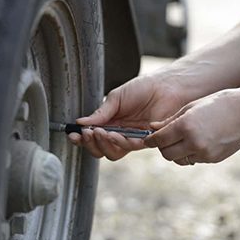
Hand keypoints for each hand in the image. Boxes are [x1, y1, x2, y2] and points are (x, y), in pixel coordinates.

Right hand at [68, 75, 187, 159]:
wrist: (165, 87)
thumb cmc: (143, 88)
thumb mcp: (116, 97)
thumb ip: (100, 112)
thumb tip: (80, 122)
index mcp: (109, 122)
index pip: (92, 136)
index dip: (81, 138)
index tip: (73, 135)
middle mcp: (118, 133)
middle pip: (99, 149)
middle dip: (90, 143)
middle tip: (87, 133)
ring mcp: (130, 138)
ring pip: (112, 153)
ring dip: (102, 144)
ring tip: (99, 132)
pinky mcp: (143, 141)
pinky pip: (128, 148)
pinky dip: (118, 142)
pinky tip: (113, 134)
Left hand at [145, 88, 239, 164]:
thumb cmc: (218, 103)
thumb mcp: (191, 107)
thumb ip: (169, 120)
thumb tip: (152, 128)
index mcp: (186, 126)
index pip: (159, 140)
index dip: (150, 140)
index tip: (147, 140)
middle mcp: (194, 142)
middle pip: (166, 154)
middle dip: (162, 147)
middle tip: (164, 139)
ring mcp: (205, 153)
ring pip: (179, 160)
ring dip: (175, 152)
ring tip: (181, 140)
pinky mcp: (213, 159)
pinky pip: (193, 160)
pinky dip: (189, 153)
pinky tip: (196, 142)